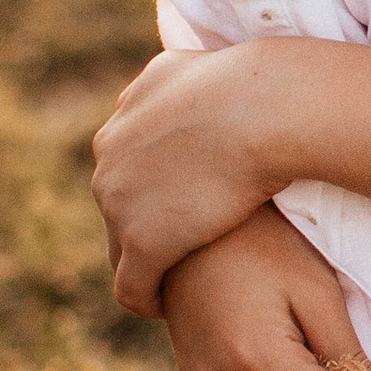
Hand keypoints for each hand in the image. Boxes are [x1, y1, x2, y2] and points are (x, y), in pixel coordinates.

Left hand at [93, 46, 281, 314]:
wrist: (260, 110)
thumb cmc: (253, 85)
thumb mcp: (201, 63)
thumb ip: (181, 80)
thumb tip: (186, 78)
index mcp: (126, 114)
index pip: (128, 161)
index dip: (156, 186)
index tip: (186, 204)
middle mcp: (110, 154)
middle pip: (118, 203)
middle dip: (145, 223)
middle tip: (186, 245)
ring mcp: (119, 200)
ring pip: (121, 245)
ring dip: (144, 262)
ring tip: (179, 279)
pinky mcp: (141, 242)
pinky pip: (131, 287)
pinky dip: (147, 299)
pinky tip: (170, 306)